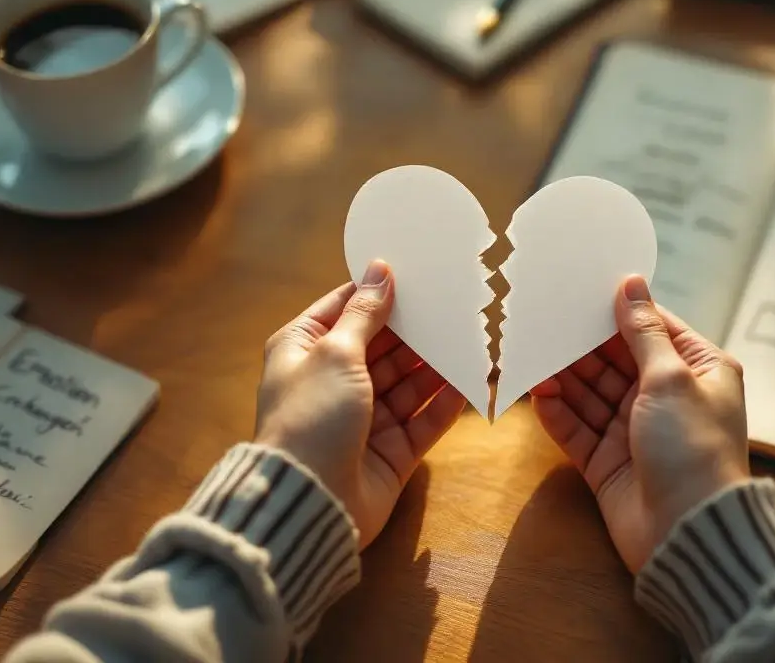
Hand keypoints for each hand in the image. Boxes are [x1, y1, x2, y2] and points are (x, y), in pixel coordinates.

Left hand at [255, 261, 465, 548]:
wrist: (310, 504)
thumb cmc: (311, 417)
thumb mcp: (335, 352)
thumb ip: (364, 314)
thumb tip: (380, 270)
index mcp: (303, 350)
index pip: (344, 309)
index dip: (378, 292)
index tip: (416, 271)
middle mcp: (332, 381)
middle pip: (382, 346)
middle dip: (416, 329)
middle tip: (455, 304)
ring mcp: (363, 418)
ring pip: (407, 382)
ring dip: (435, 363)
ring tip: (471, 336)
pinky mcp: (390, 450)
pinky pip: (423, 418)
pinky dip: (445, 400)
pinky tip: (471, 378)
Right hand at [531, 276, 748, 572]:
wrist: (688, 534)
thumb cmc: (692, 448)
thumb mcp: (671, 378)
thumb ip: (642, 332)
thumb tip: (631, 283)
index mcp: (698, 372)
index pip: (652, 329)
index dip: (618, 312)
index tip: (581, 290)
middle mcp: (667, 398)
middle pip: (615, 361)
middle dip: (582, 346)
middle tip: (544, 321)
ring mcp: (635, 431)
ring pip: (591, 394)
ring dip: (564, 377)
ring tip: (532, 355)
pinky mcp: (608, 462)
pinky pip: (577, 429)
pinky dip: (557, 412)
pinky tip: (536, 393)